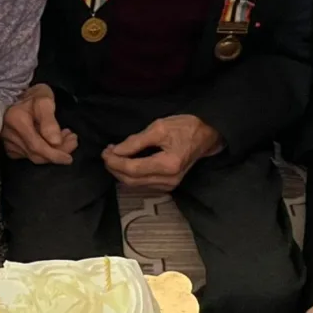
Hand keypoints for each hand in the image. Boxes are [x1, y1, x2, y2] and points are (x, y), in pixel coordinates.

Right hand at [0, 84, 78, 164]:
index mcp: (16, 120)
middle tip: (72, 141)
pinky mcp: (10, 148)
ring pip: (33, 156)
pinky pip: (29, 156)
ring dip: (53, 151)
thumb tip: (55, 142)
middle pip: (36, 154)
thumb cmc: (35, 96)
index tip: (69, 158)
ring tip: (66, 137)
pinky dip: (44, 152)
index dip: (54, 155)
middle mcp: (9, 134)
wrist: (18, 96)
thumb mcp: (45, 101)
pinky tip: (53, 142)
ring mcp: (8, 142)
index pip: (37, 146)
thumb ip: (49, 121)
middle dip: (57, 153)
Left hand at [101, 115, 221, 190]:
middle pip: (132, 180)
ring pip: (135, 184)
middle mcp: (169, 179)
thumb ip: (136, 141)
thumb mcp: (159, 127)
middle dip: (114, 168)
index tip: (105, 151)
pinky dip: (131, 175)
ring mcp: (170, 185)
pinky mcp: (168, 185)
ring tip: (113, 156)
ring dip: (121, 172)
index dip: (115, 162)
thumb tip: (116, 151)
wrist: (206, 135)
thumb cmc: (185, 127)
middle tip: (106, 153)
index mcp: (168, 165)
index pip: (133, 169)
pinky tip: (126, 162)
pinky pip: (143, 184)